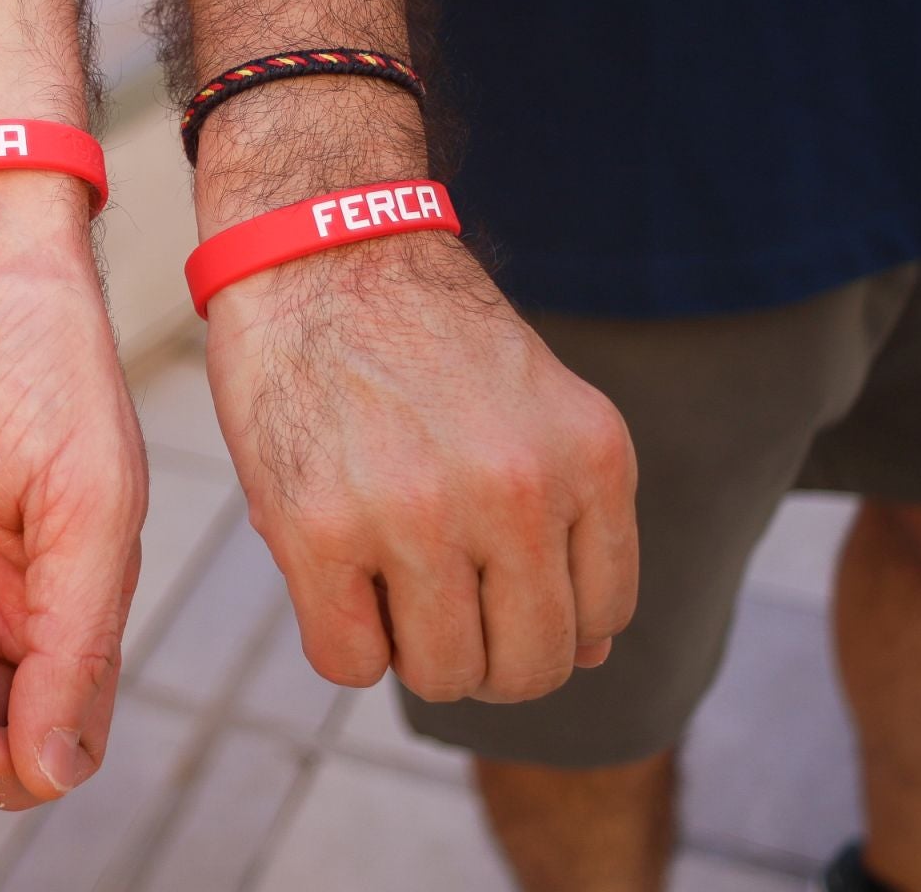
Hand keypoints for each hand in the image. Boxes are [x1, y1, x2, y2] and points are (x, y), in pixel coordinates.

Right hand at [203, 232, 636, 703]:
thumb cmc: (423, 333)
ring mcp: (417, 514)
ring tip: (381, 581)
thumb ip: (571, 524)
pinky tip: (334, 577)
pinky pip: (349, 663)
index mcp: (590, 456)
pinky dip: (344, 642)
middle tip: (437, 603)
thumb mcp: (536, 410)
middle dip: (484, 655)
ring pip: (442, 676)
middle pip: (531, 668)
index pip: (602, 619)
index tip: (492, 584)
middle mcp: (517, 491)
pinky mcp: (318, 529)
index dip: (540, 618)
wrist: (319, 245)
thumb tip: (595, 653)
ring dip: (410, 649)